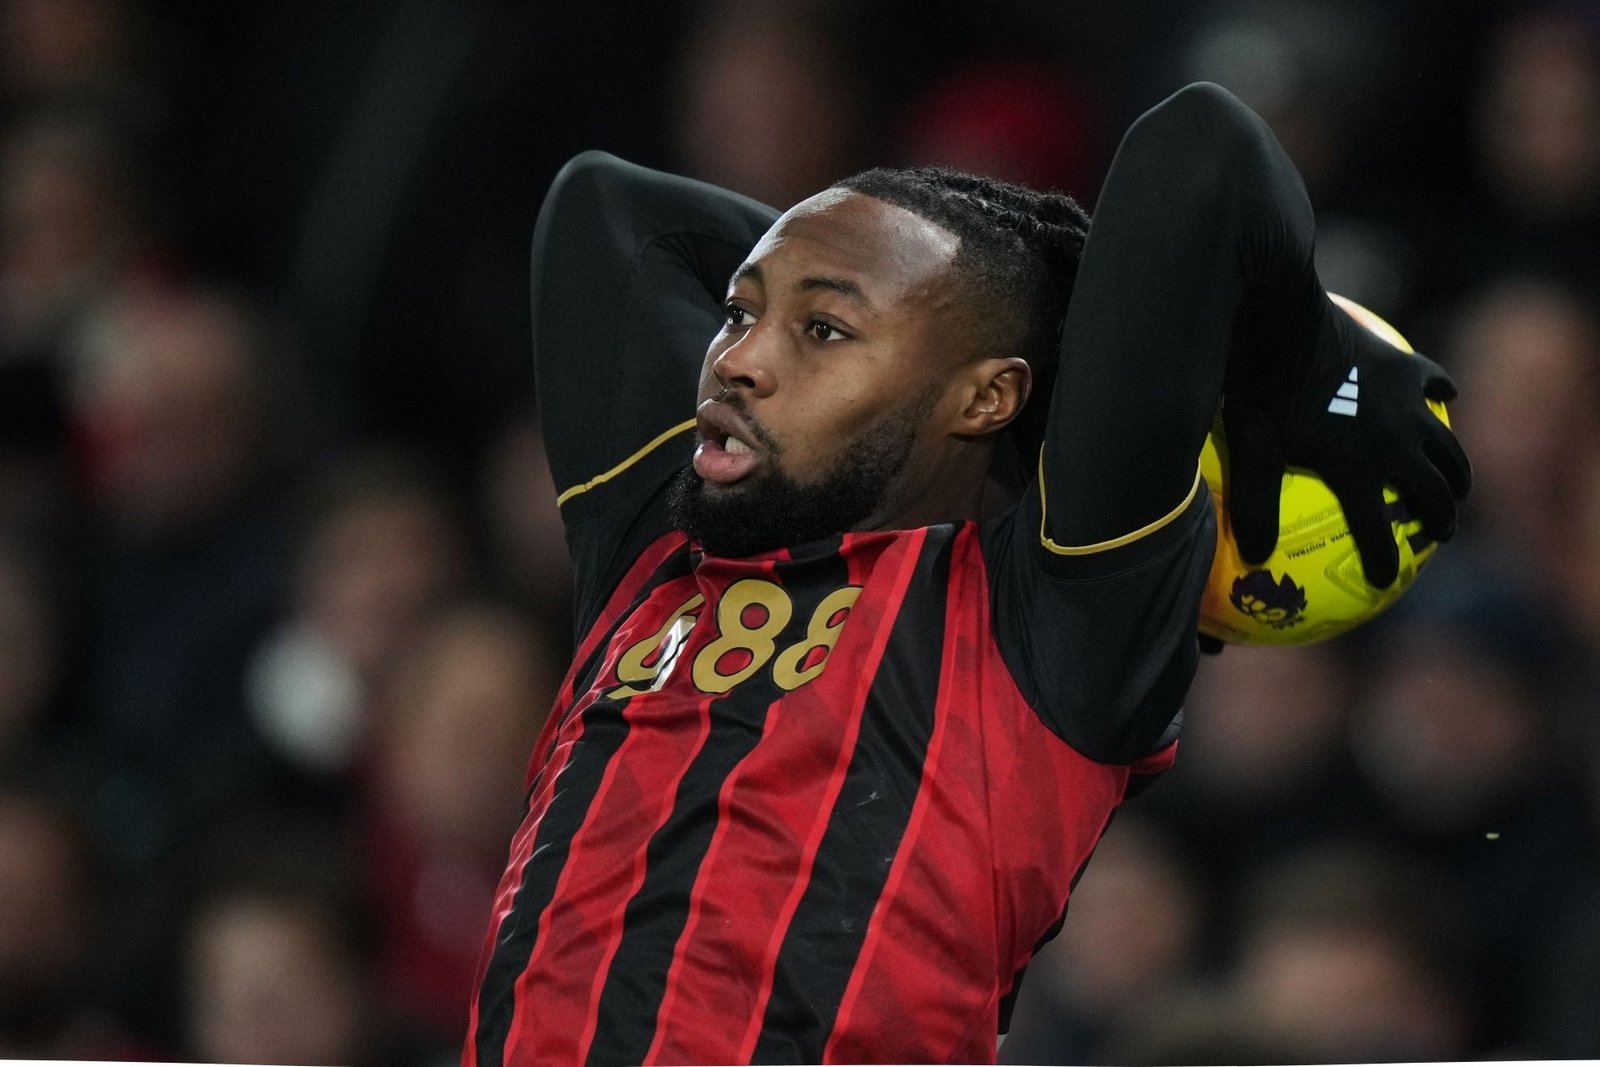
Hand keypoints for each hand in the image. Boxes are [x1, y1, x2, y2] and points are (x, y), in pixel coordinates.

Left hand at [1224, 309, 1471, 588]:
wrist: (1282, 316)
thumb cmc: (1258, 384)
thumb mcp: (1250, 446)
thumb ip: (1254, 502)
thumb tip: (1254, 556)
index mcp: (1357, 468)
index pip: (1378, 530)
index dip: (1386, 560)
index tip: (1387, 579)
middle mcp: (1395, 442)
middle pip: (1435, 491)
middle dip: (1442, 518)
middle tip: (1438, 533)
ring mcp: (1408, 404)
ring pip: (1449, 448)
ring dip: (1456, 471)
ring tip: (1454, 485)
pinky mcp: (1407, 368)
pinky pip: (1438, 386)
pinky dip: (1443, 398)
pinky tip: (1444, 402)